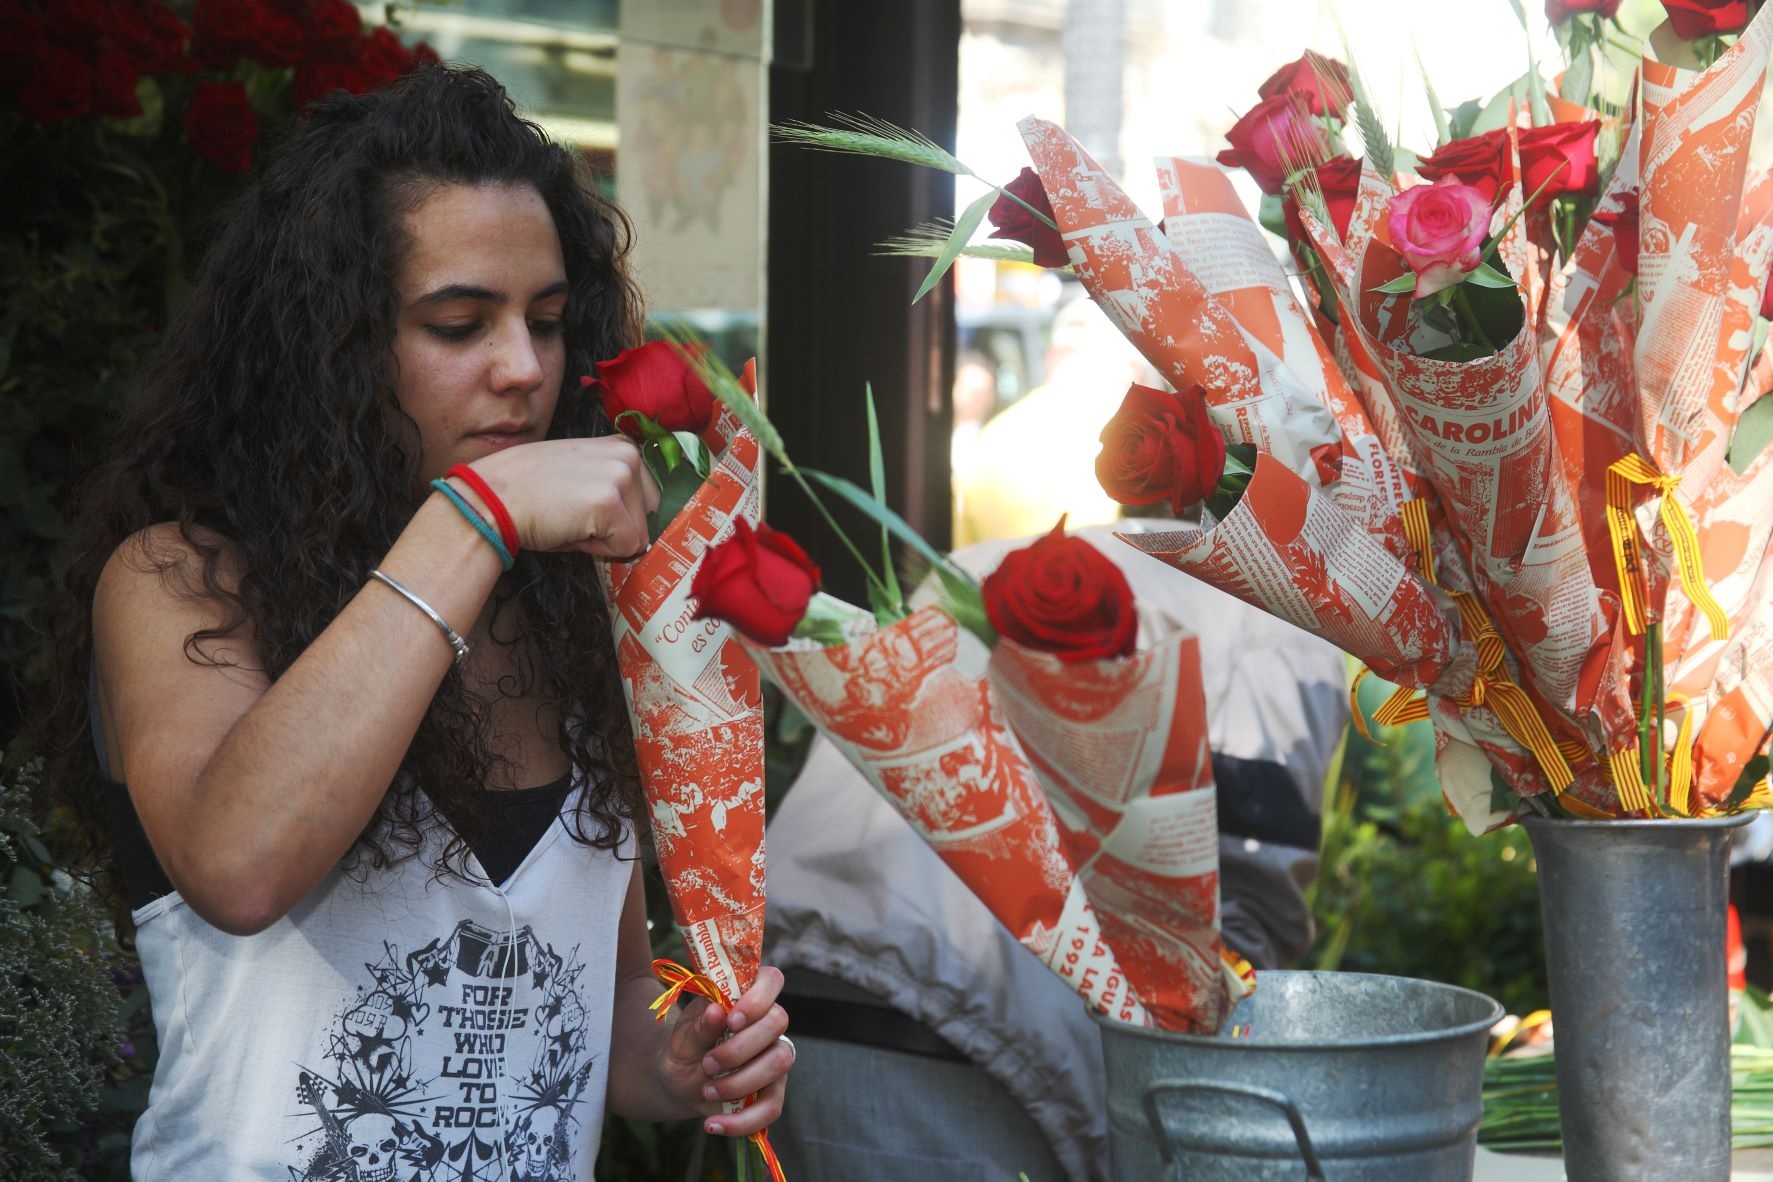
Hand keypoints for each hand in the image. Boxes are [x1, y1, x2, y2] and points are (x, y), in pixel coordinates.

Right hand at [467, 437, 660, 558]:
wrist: (493, 498)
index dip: (620, 516)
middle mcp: (628, 455)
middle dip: (618, 528)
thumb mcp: (583, 473)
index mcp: (623, 447)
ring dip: (607, 539)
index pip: (650, 499)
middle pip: (650, 517)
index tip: (586, 508)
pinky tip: (570, 529)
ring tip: (571, 519)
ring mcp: (620, 477)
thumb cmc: (532, 493)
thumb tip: (642, 524)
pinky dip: (599, 550)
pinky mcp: (609, 503)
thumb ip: (615, 485)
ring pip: (639, 535)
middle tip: (577, 515)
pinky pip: (625, 547)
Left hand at [657, 965, 791, 1136]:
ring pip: (779, 1063)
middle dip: (741, 1046)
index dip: (758, 998)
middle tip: (708, 1063)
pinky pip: (771, 1108)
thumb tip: (716, 1011)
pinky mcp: (772, 1092)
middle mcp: (768, 1024)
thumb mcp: (681, 1036)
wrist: (677, 1079)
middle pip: (777, 1022)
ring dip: (740, 1081)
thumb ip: (699, 1026)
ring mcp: (774, 1058)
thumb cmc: (683, 1047)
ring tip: (707, 1090)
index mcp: (748, 998)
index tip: (731, 1019)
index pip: (771, 980)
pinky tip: (712, 1125)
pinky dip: (742, 1121)